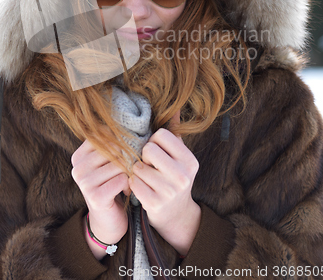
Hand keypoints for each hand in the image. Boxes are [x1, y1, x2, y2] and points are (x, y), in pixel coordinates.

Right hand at [71, 140, 129, 258]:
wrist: (108, 220)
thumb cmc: (111, 185)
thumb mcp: (109, 162)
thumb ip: (113, 144)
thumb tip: (130, 128)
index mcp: (78, 156)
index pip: (106, 136)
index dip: (121, 145)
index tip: (120, 159)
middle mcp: (78, 168)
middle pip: (114, 149)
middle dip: (127, 159)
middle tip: (125, 173)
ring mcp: (85, 183)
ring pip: (120, 164)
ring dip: (128, 174)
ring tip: (124, 183)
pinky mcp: (95, 197)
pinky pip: (122, 179)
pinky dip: (128, 185)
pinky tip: (124, 192)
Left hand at [129, 112, 200, 255]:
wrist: (176, 214)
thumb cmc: (173, 177)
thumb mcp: (179, 157)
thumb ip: (175, 133)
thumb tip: (174, 108)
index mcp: (190, 160)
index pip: (161, 136)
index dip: (154, 142)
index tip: (157, 152)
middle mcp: (183, 176)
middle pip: (149, 149)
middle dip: (144, 156)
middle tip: (150, 165)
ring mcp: (169, 191)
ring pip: (138, 167)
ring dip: (138, 171)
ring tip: (147, 177)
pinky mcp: (155, 203)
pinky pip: (133, 183)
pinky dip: (133, 184)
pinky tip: (142, 187)